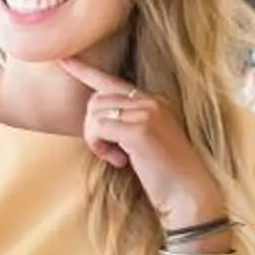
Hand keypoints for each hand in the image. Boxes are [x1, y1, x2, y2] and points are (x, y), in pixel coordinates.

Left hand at [56, 58, 225, 229]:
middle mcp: (151, 101)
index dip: (85, 71)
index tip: (64, 60)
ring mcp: (147, 113)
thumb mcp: (147, 141)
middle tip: (109, 152)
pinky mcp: (140, 130)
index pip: (112, 81)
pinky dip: (100, 146)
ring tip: (117, 157)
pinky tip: (119, 161)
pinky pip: (99, 128)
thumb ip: (127, 123)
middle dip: (93, 128)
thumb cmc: (167, 175)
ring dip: (95, 139)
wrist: (190, 194)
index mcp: (154, 101)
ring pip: (94, 113)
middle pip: (96, 100)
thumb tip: (95, 118)